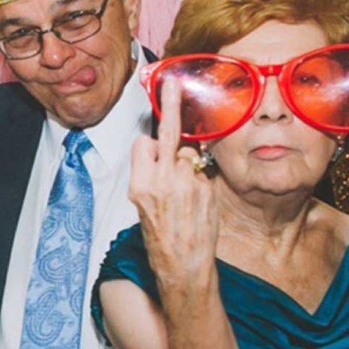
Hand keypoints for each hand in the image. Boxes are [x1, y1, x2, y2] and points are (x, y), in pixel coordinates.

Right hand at [129, 77, 217, 285]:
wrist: (185, 264)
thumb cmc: (161, 239)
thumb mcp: (143, 206)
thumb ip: (151, 176)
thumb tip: (162, 152)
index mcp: (141, 185)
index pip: (144, 143)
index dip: (149, 145)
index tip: (153, 141)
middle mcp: (163, 180)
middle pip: (168, 132)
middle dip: (170, 105)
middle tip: (173, 84)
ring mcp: (188, 182)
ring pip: (188, 153)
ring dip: (186, 162)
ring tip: (184, 192)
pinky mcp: (207, 187)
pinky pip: (202, 171)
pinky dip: (199, 178)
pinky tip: (196, 200)